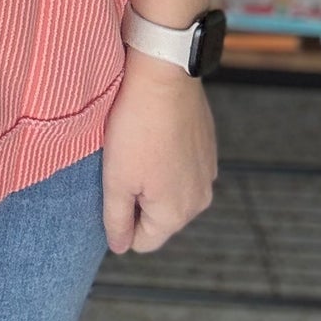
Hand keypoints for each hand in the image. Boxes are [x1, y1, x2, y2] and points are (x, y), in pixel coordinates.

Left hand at [102, 49, 216, 254]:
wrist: (163, 73)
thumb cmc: (136, 124)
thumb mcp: (115, 178)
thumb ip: (116, 220)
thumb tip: (120, 246)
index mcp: (176, 214)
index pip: (142, 241)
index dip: (120, 218)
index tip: (112, 185)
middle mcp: (200, 199)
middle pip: (158, 216)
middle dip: (138, 196)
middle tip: (123, 161)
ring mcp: (208, 172)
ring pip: (171, 190)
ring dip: (153, 176)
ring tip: (138, 143)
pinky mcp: (208, 147)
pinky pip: (182, 165)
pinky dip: (167, 155)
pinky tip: (154, 131)